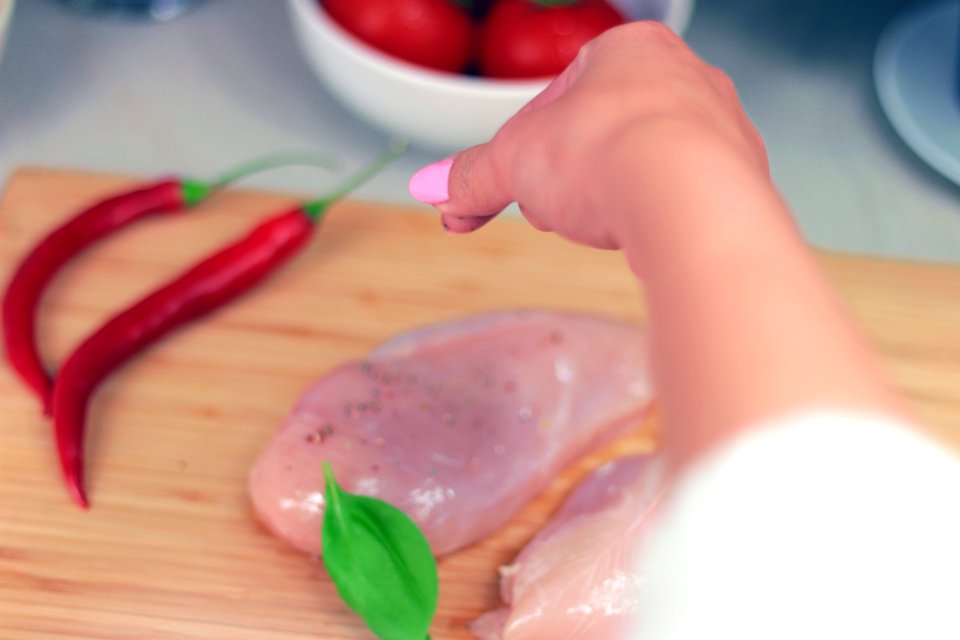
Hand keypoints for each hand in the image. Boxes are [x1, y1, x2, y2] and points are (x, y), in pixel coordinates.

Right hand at [408, 21, 767, 251]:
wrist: (692, 205)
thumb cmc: (609, 155)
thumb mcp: (515, 163)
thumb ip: (472, 175)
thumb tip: (433, 188)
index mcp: (629, 49)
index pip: (555, 99)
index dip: (520, 151)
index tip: (503, 190)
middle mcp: (685, 77)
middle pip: (599, 135)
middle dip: (564, 179)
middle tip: (548, 212)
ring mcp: (720, 128)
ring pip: (638, 165)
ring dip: (604, 198)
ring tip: (594, 226)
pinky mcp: (740, 179)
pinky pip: (677, 198)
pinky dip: (650, 218)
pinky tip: (637, 236)